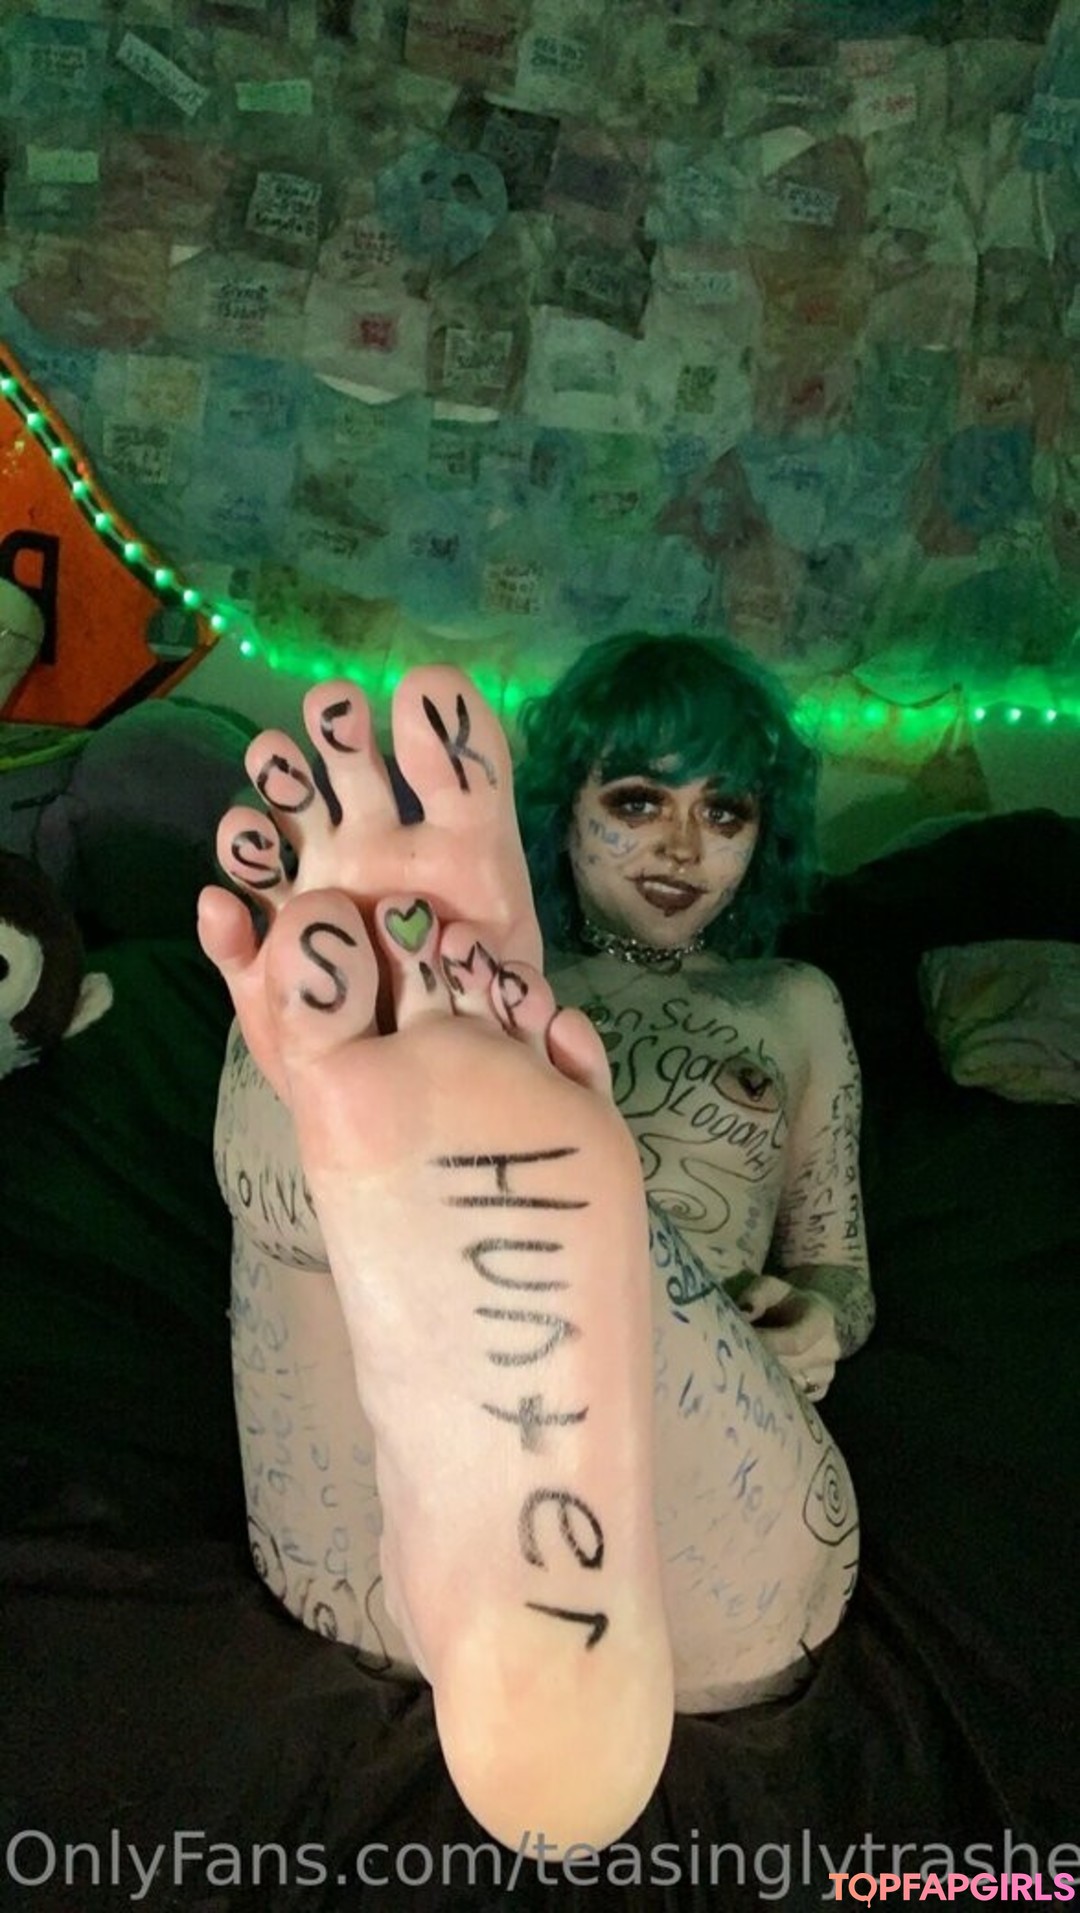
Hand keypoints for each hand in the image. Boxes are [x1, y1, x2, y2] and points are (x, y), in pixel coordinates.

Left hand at [736, 1274, 840, 1401]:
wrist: (812, 1319)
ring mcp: (826, 1375)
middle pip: (788, 1366)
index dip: (766, 1345)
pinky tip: (756, 1381)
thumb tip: (742, 1314)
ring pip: (788, 1385)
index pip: (795, 1342)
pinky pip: (792, 1398)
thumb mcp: (770, 1288)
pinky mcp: (819, 1391)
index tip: (739, 1344)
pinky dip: (772, 1392)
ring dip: (762, 1379)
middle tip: (731, 1359)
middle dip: (757, 1363)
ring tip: (741, 1369)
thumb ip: (756, 1296)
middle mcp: (829, 1350)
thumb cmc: (786, 1302)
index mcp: (820, 1321)